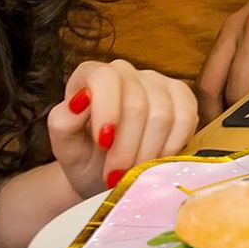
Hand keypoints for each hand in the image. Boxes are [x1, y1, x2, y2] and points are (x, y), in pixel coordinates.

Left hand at [49, 60, 198, 193]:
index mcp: (92, 75)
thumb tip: (78, 102)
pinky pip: (186, 120)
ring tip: (133, 173)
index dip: (106, 109)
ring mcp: (158, 82)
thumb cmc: (84, 155)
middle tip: (115, 175)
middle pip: (136, 104)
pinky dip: (171, 147)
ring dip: (147, 152)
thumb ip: (63, 122)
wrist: (107, 172)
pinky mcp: (183, 98)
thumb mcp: (65, 146)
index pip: (104, 78)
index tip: (103, 143)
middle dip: (126, 146)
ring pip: (162, 115)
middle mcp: (127, 71)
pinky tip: (155, 161)